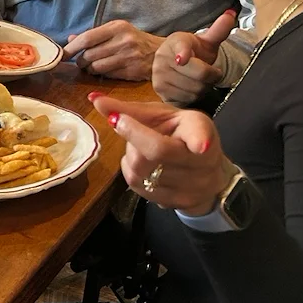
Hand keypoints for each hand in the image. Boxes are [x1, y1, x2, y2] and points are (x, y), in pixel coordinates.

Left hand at [63, 20, 162, 78]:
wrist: (161, 53)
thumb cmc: (134, 40)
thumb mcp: (116, 31)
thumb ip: (93, 35)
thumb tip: (70, 39)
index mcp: (117, 27)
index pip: (87, 38)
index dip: (71, 48)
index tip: (62, 55)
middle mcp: (123, 41)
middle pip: (89, 55)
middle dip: (80, 61)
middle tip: (80, 62)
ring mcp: (129, 57)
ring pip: (96, 67)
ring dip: (88, 69)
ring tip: (90, 66)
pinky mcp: (132, 71)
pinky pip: (107, 75)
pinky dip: (100, 74)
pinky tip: (103, 71)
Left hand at [88, 94, 233, 216]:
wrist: (208, 174)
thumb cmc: (180, 136)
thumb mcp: (160, 116)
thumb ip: (129, 109)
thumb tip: (94, 99)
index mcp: (201, 131)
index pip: (198, 134)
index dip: (199, 139)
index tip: (199, 145)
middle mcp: (203, 161)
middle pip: (157, 152)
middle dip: (132, 137)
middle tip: (130, 127)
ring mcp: (192, 187)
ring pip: (141, 171)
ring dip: (130, 155)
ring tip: (141, 148)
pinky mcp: (177, 203)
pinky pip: (138, 186)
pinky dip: (131, 171)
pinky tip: (143, 165)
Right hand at [151, 10, 235, 105]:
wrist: (170, 62)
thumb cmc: (192, 51)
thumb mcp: (205, 41)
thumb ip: (218, 30)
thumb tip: (231, 13)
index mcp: (175, 42)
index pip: (180, 48)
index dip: (183, 53)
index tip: (182, 59)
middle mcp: (163, 59)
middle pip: (199, 75)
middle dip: (211, 77)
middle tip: (210, 73)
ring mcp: (159, 76)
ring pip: (194, 89)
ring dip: (203, 88)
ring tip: (199, 80)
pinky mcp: (160, 92)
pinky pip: (186, 99)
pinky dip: (193, 96)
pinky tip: (191, 88)